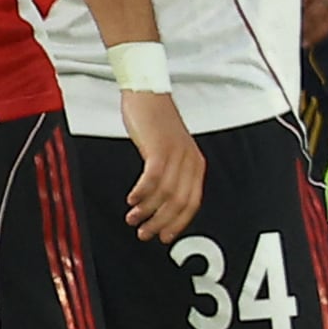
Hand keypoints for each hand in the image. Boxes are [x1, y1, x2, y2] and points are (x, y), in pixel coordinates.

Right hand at [116, 88, 204, 245]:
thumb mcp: (169, 149)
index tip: (164, 236)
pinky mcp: (160, 148)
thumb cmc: (155, 120)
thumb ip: (170, 172)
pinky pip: (153, 178)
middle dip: (161, 223)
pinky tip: (132, 199)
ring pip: (165, 194)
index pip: (192, 203)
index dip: (178, 223)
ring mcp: (176, 154)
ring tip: (133, 219)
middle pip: (179, 203)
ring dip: (147, 211)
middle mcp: (189, 160)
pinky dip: (142, 193)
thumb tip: (160, 201)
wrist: (147, 92)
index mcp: (195, 163)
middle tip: (145, 233)